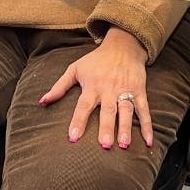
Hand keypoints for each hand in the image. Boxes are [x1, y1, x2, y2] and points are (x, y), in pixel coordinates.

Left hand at [38, 28, 151, 148]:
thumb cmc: (96, 60)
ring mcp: (126, 90)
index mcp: (92, 86)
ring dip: (126, 127)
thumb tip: (41, 102)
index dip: (78, 121)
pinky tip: (148, 141)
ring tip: (124, 144)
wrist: (123, 44)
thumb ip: (59, 86)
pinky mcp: (139, 90)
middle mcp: (109, 89)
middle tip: (105, 145)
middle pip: (107, 111)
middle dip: (106, 128)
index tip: (73, 138)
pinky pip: (144, 109)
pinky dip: (148, 125)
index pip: (83, 106)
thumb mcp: (75, 69)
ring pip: (126, 111)